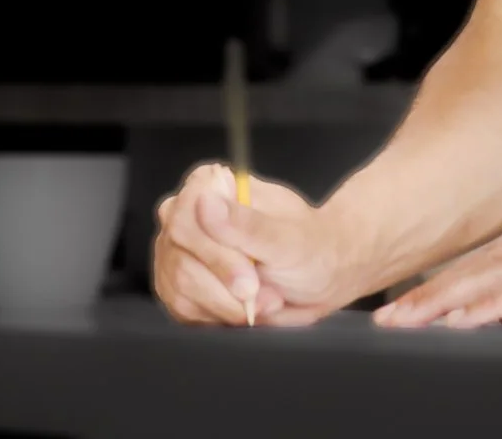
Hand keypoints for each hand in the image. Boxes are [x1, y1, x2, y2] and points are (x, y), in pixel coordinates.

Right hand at [151, 162, 357, 326]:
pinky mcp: (180, 285)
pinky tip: (244, 307)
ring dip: (228, 304)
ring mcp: (180, 251)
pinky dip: (219, 315)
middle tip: (261, 290)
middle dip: (226, 284)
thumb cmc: (311, 248)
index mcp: (212, 185)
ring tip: (263, 298)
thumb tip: (206, 203)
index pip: (185, 213)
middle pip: (181, 255)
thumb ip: (247, 224)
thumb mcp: (288, 238)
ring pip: (181, 286)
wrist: (321, 280)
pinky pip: (183, 309)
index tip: (248, 277)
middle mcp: (189, 215)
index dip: (213, 252)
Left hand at [372, 218, 501, 329]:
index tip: (407, 304)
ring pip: (496, 277)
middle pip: (482, 265)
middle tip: (388, 318)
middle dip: (430, 292)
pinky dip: (492, 306)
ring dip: (446, 300)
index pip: (492, 261)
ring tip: (409, 321)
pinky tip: (464, 320)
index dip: (445, 281)